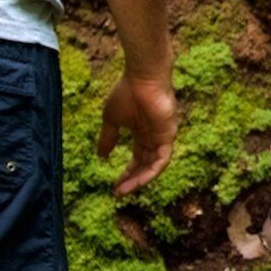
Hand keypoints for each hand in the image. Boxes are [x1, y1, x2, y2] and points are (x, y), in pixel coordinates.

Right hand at [99, 68, 178, 196]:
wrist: (141, 78)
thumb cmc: (126, 93)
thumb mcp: (111, 120)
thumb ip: (108, 138)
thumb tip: (101, 156)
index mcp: (142, 133)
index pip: (138, 159)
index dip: (127, 173)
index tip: (115, 186)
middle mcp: (154, 137)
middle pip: (146, 165)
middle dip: (133, 180)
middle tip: (119, 192)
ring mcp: (163, 137)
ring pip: (154, 166)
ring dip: (140, 180)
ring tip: (125, 190)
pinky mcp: (169, 135)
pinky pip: (162, 160)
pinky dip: (151, 172)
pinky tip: (138, 181)